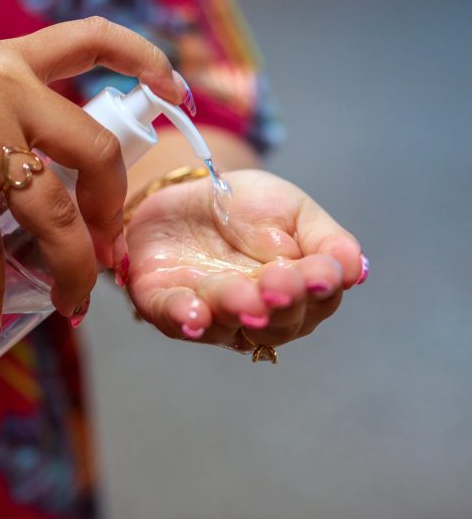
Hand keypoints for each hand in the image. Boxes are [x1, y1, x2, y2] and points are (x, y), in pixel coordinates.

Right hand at [0, 18, 185, 333]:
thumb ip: (6, 123)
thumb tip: (52, 193)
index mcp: (9, 62)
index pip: (92, 39)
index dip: (147, 61)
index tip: (179, 94)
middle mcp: (2, 87)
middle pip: (97, 153)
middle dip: (111, 211)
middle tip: (104, 250)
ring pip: (54, 214)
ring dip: (72, 271)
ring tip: (69, 306)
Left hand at [123, 170, 366, 351]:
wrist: (182, 195)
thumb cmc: (245, 208)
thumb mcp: (291, 211)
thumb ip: (323, 240)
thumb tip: (355, 268)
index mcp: (297, 291)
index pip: (318, 299)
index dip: (318, 289)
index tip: (319, 275)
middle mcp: (257, 313)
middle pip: (277, 323)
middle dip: (278, 304)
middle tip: (277, 284)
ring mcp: (211, 313)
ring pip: (227, 323)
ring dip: (235, 310)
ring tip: (241, 297)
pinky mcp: (165, 306)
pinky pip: (173, 319)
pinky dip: (184, 318)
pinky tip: (194, 315)